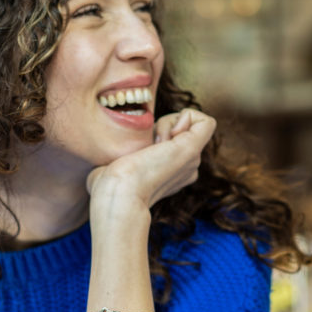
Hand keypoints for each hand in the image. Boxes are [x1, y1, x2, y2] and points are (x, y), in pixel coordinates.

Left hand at [85, 109, 215, 229]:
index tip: (137, 152)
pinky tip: (167, 136)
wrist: (118, 193)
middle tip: (146, 148)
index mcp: (171, 174)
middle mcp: (186, 168)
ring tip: (153, 146)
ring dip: (166, 123)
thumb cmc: (108, 186)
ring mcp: (192, 160)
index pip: (169, 140)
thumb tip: (110, 161)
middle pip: (179, 128)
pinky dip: (185, 117)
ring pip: (188, 122)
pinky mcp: (195, 149)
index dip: (153, 134)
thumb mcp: (112, 168)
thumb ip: (119, 161)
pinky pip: (204, 120)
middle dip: (160, 126)